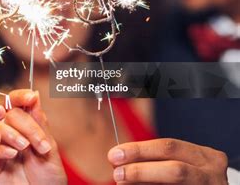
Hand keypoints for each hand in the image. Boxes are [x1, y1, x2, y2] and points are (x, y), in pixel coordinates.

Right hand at [0, 89, 66, 184]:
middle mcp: (6, 134)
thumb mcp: (49, 150)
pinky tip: (11, 156)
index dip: (20, 96)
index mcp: (22, 127)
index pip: (15, 103)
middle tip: (40, 143)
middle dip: (25, 124)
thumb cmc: (48, 181)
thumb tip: (35, 95)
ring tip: (25, 149)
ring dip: (11, 134)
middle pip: (5, 113)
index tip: (31, 97)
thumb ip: (39, 123)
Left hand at [108, 138, 228, 183]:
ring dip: (143, 183)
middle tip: (117, 173)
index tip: (115, 154)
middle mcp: (213, 175)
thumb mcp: (179, 162)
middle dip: (141, 170)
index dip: (139, 150)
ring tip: (122, 183)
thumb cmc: (190, 177)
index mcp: (206, 156)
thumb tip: (119, 162)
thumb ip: (153, 160)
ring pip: (174, 184)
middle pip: (174, 170)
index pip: (168, 147)